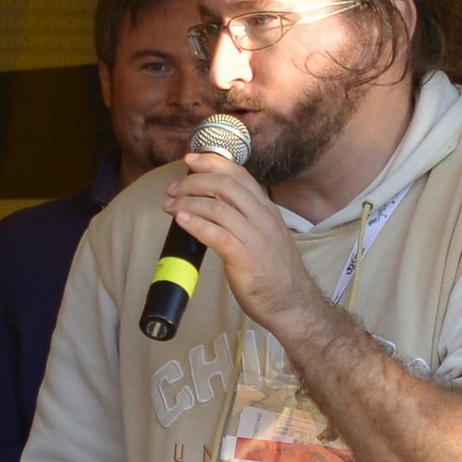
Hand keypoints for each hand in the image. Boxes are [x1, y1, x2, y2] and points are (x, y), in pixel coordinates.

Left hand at [160, 151, 316, 334]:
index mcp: (266, 209)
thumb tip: (214, 202)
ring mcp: (255, 237)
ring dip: (188, 202)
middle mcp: (262, 217)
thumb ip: (246, 216)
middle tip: (172, 188)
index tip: (191, 159)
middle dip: (194, 181)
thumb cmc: (274, 271)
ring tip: (169, 205)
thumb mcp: (265, 234)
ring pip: (217, 206)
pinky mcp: (245, 258)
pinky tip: (181, 221)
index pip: (239, 174)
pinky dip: (196, 224)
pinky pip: (217, 234)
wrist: (292, 302)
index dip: (212, 162)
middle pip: (225, 185)